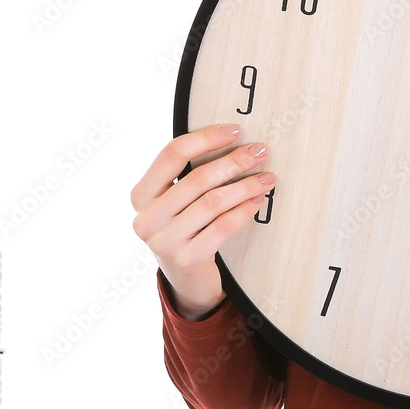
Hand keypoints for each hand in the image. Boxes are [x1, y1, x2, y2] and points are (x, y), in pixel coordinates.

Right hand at [130, 123, 275, 320]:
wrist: (187, 278)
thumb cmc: (187, 226)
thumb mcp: (177, 199)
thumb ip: (189, 173)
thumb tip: (233, 136)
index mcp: (141, 194)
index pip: (172, 154)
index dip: (206, 138)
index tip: (236, 130)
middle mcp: (146, 218)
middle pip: (197, 178)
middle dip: (234, 161)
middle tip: (260, 151)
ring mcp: (164, 242)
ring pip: (213, 202)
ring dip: (246, 185)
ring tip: (267, 177)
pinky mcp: (186, 259)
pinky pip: (223, 226)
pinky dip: (244, 210)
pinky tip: (258, 200)